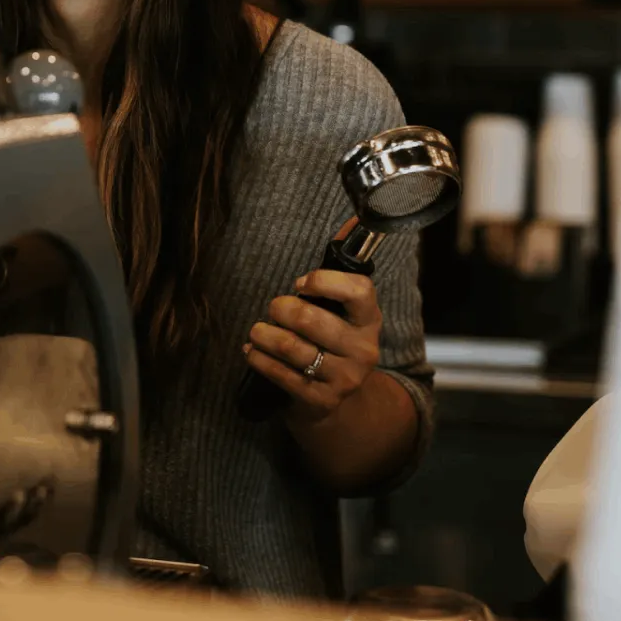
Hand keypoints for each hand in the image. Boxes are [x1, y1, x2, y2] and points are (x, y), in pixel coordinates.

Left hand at [243, 269, 381, 423]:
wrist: (337, 400)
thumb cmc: (331, 340)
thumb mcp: (342, 310)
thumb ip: (339, 270)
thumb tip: (350, 220)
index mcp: (368, 319)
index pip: (358, 290)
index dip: (324, 281)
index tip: (300, 284)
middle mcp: (362, 349)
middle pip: (311, 320)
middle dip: (281, 309)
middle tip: (272, 308)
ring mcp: (344, 378)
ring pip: (292, 347)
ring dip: (263, 335)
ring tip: (256, 331)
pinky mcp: (322, 400)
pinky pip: (281, 374)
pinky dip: (259, 359)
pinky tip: (251, 352)